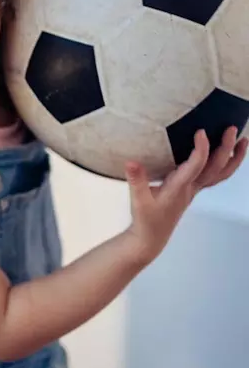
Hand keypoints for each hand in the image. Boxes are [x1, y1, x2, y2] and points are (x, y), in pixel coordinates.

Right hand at [125, 127, 247, 262]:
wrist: (151, 238)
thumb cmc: (145, 219)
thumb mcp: (138, 200)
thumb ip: (136, 180)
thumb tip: (131, 162)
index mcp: (179, 188)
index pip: (196, 166)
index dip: (202, 148)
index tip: (201, 131)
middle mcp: (191, 188)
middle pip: (216, 168)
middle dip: (225, 148)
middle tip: (231, 129)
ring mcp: (194, 190)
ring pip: (221, 174)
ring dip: (234, 158)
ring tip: (243, 140)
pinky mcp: (193, 190)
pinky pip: (215, 176)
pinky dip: (226, 164)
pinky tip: (227, 154)